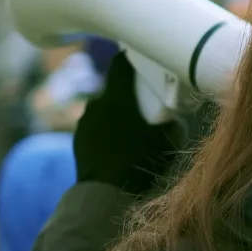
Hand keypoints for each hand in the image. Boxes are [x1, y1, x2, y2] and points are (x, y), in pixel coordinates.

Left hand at [74, 52, 181, 194]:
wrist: (107, 193)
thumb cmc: (139, 162)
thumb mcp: (166, 142)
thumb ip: (170, 123)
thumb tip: (173, 116)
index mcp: (117, 98)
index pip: (120, 64)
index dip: (130, 58)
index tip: (139, 58)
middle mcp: (97, 103)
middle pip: (113, 88)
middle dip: (126, 93)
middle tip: (142, 105)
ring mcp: (85, 121)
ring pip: (103, 107)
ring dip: (114, 112)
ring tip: (128, 129)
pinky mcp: (78, 137)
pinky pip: (94, 124)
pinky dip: (104, 128)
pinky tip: (115, 143)